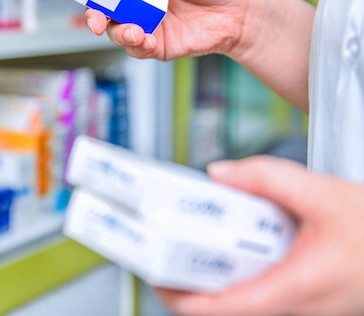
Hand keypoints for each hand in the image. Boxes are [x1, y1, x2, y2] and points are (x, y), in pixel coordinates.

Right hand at [86, 0, 256, 60]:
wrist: (240, 9)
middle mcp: (139, 1)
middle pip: (104, 11)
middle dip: (94, 17)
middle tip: (97, 20)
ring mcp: (147, 24)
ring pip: (117, 33)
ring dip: (119, 33)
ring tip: (135, 31)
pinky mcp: (157, 46)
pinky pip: (137, 50)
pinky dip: (138, 47)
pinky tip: (150, 40)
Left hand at [156, 156, 363, 315]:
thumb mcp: (322, 192)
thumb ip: (266, 177)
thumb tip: (220, 174)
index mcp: (295, 287)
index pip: (222, 308)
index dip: (180, 296)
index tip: (154, 276)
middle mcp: (295, 307)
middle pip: (224, 309)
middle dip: (186, 285)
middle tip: (161, 255)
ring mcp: (300, 308)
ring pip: (240, 305)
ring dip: (210, 280)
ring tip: (187, 248)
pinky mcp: (303, 299)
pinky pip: (259, 296)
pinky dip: (235, 275)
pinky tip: (229, 249)